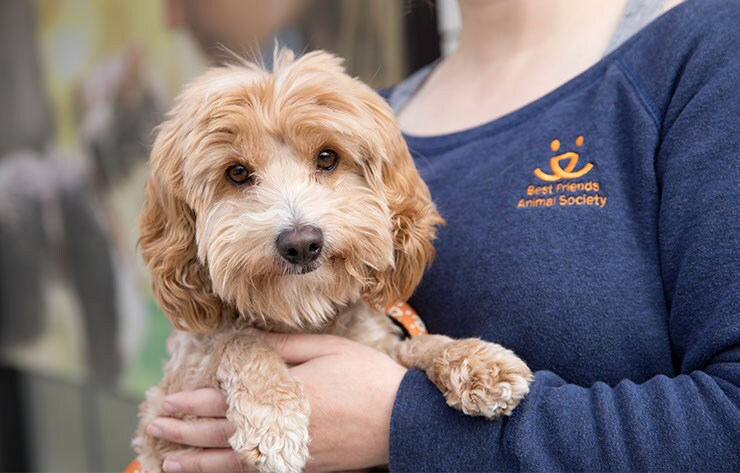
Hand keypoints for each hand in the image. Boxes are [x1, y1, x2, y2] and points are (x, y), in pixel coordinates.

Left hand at [148, 332, 407, 471]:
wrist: (404, 419)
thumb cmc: (366, 377)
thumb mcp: (326, 349)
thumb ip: (283, 348)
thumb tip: (245, 342)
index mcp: (284, 396)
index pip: (226, 401)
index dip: (194, 402)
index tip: (169, 400)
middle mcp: (282, 429)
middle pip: (221, 434)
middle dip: (185, 431)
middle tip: (157, 426)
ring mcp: (291, 454)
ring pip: (233, 463)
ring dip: (199, 463)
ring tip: (170, 462)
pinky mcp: (304, 467)